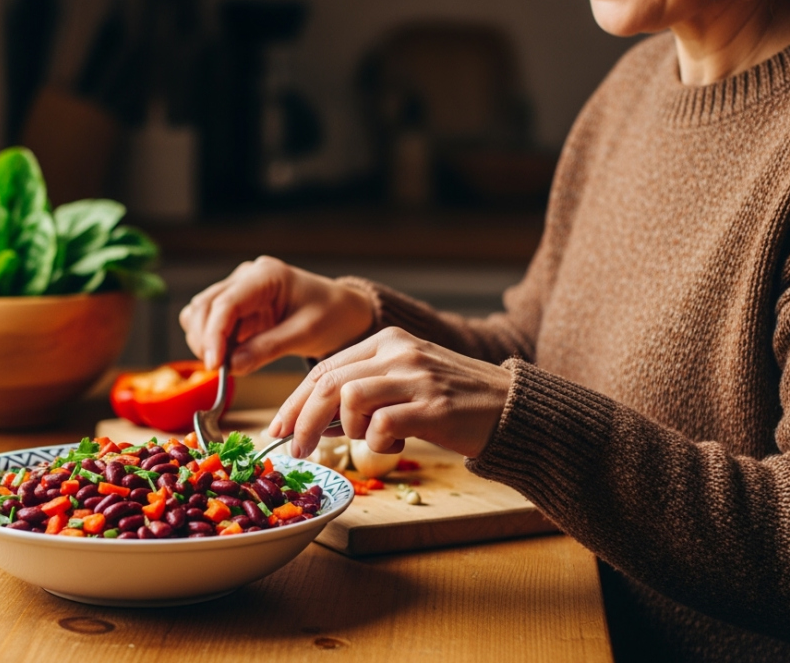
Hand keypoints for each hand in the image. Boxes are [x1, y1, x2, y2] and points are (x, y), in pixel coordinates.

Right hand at [179, 256, 373, 374]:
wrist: (342, 312)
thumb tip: (232, 366)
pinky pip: (211, 324)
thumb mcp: (305, 333)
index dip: (214, 335)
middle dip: (205, 340)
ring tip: (226, 364)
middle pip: (204, 306)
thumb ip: (268, 348)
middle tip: (220, 370)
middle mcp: (246, 278)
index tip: (214, 364)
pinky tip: (228, 358)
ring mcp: (238, 291)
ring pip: (200, 313)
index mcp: (266, 275)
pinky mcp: (236, 308)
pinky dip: (212, 343)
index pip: (226, 303)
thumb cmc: (331, 315)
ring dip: (204, 341)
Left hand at [268, 327, 512, 458]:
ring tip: (368, 440)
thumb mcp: (405, 380)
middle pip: (328, 382)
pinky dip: (379, 444)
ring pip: (349, 398)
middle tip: (295, 450)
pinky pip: (382, 426)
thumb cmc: (453, 400)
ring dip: (346, 430)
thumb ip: (364, 391)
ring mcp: (417, 377)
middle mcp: (399, 351)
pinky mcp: (434, 407)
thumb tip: (314, 421)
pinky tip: (396, 446)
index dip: (295, 401)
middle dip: (302, 420)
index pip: (324, 368)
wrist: (511, 407)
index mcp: (387, 340)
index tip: (279, 428)